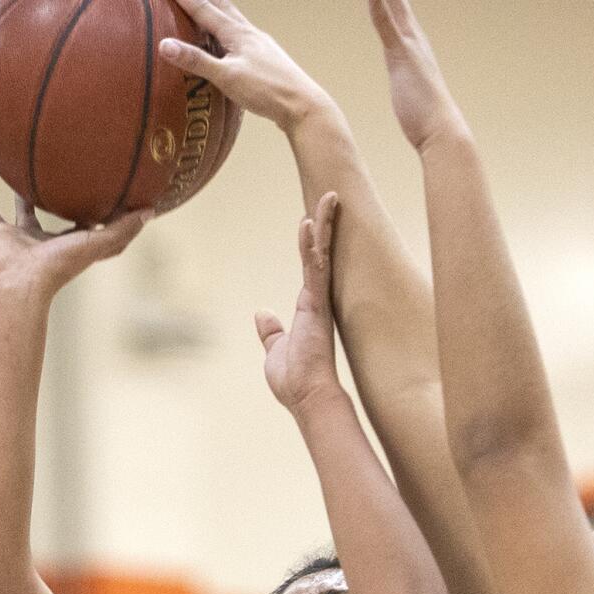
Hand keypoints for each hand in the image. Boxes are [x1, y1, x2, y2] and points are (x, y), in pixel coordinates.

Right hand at [0, 179, 150, 300]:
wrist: (22, 282)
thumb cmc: (61, 266)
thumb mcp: (98, 244)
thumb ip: (124, 230)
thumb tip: (150, 211)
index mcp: (72, 246)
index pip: (90, 228)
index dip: (101, 214)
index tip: (110, 191)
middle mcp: (47, 242)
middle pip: (57, 219)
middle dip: (62, 201)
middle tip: (67, 174)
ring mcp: (22, 239)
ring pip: (22, 212)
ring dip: (22, 196)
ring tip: (22, 169)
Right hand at [159, 0, 329, 133]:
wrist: (303, 106)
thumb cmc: (266, 90)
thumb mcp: (227, 77)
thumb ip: (197, 61)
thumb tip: (165, 46)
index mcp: (237, 33)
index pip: (205, 9)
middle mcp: (250, 34)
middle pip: (224, 8)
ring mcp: (262, 46)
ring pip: (237, 23)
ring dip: (221, 14)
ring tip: (212, 12)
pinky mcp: (269, 62)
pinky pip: (246, 41)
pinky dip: (233, 35)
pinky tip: (235, 46)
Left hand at [255, 193, 344, 415]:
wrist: (308, 398)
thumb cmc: (295, 381)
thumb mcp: (275, 350)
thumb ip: (271, 332)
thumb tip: (262, 315)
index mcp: (309, 310)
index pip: (311, 268)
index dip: (312, 244)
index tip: (313, 221)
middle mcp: (317, 302)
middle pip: (321, 254)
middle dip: (325, 225)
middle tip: (330, 196)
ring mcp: (319, 303)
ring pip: (321, 254)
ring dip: (324, 224)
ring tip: (329, 196)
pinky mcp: (317, 307)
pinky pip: (315, 268)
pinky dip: (313, 245)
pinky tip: (309, 222)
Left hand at [368, 0, 464, 151]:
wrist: (443, 132)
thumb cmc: (426, 119)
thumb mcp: (409, 88)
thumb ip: (407, 79)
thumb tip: (407, 77)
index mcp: (414, 44)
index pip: (398, 8)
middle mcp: (414, 38)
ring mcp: (409, 43)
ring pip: (392, 2)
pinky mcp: (401, 53)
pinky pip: (385, 20)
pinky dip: (377, 3)